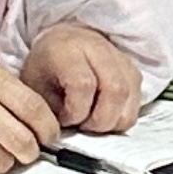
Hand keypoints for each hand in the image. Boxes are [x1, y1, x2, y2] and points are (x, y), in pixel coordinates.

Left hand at [19, 22, 144, 133]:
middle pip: (115, 90)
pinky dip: (122, 116)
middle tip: (84, 127)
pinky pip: (137, 100)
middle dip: (100, 121)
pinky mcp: (133, 71)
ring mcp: (120, 59)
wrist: (64, 41)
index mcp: (68, 50)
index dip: (76, 111)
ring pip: (129, 97)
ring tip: (93, 122)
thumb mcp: (35, 85)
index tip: (66, 120)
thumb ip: (49, 109)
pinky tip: (105, 116)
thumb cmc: (47, 65)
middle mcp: (98, 50)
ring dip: (113, 120)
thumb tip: (67, 132)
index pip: (83, 84)